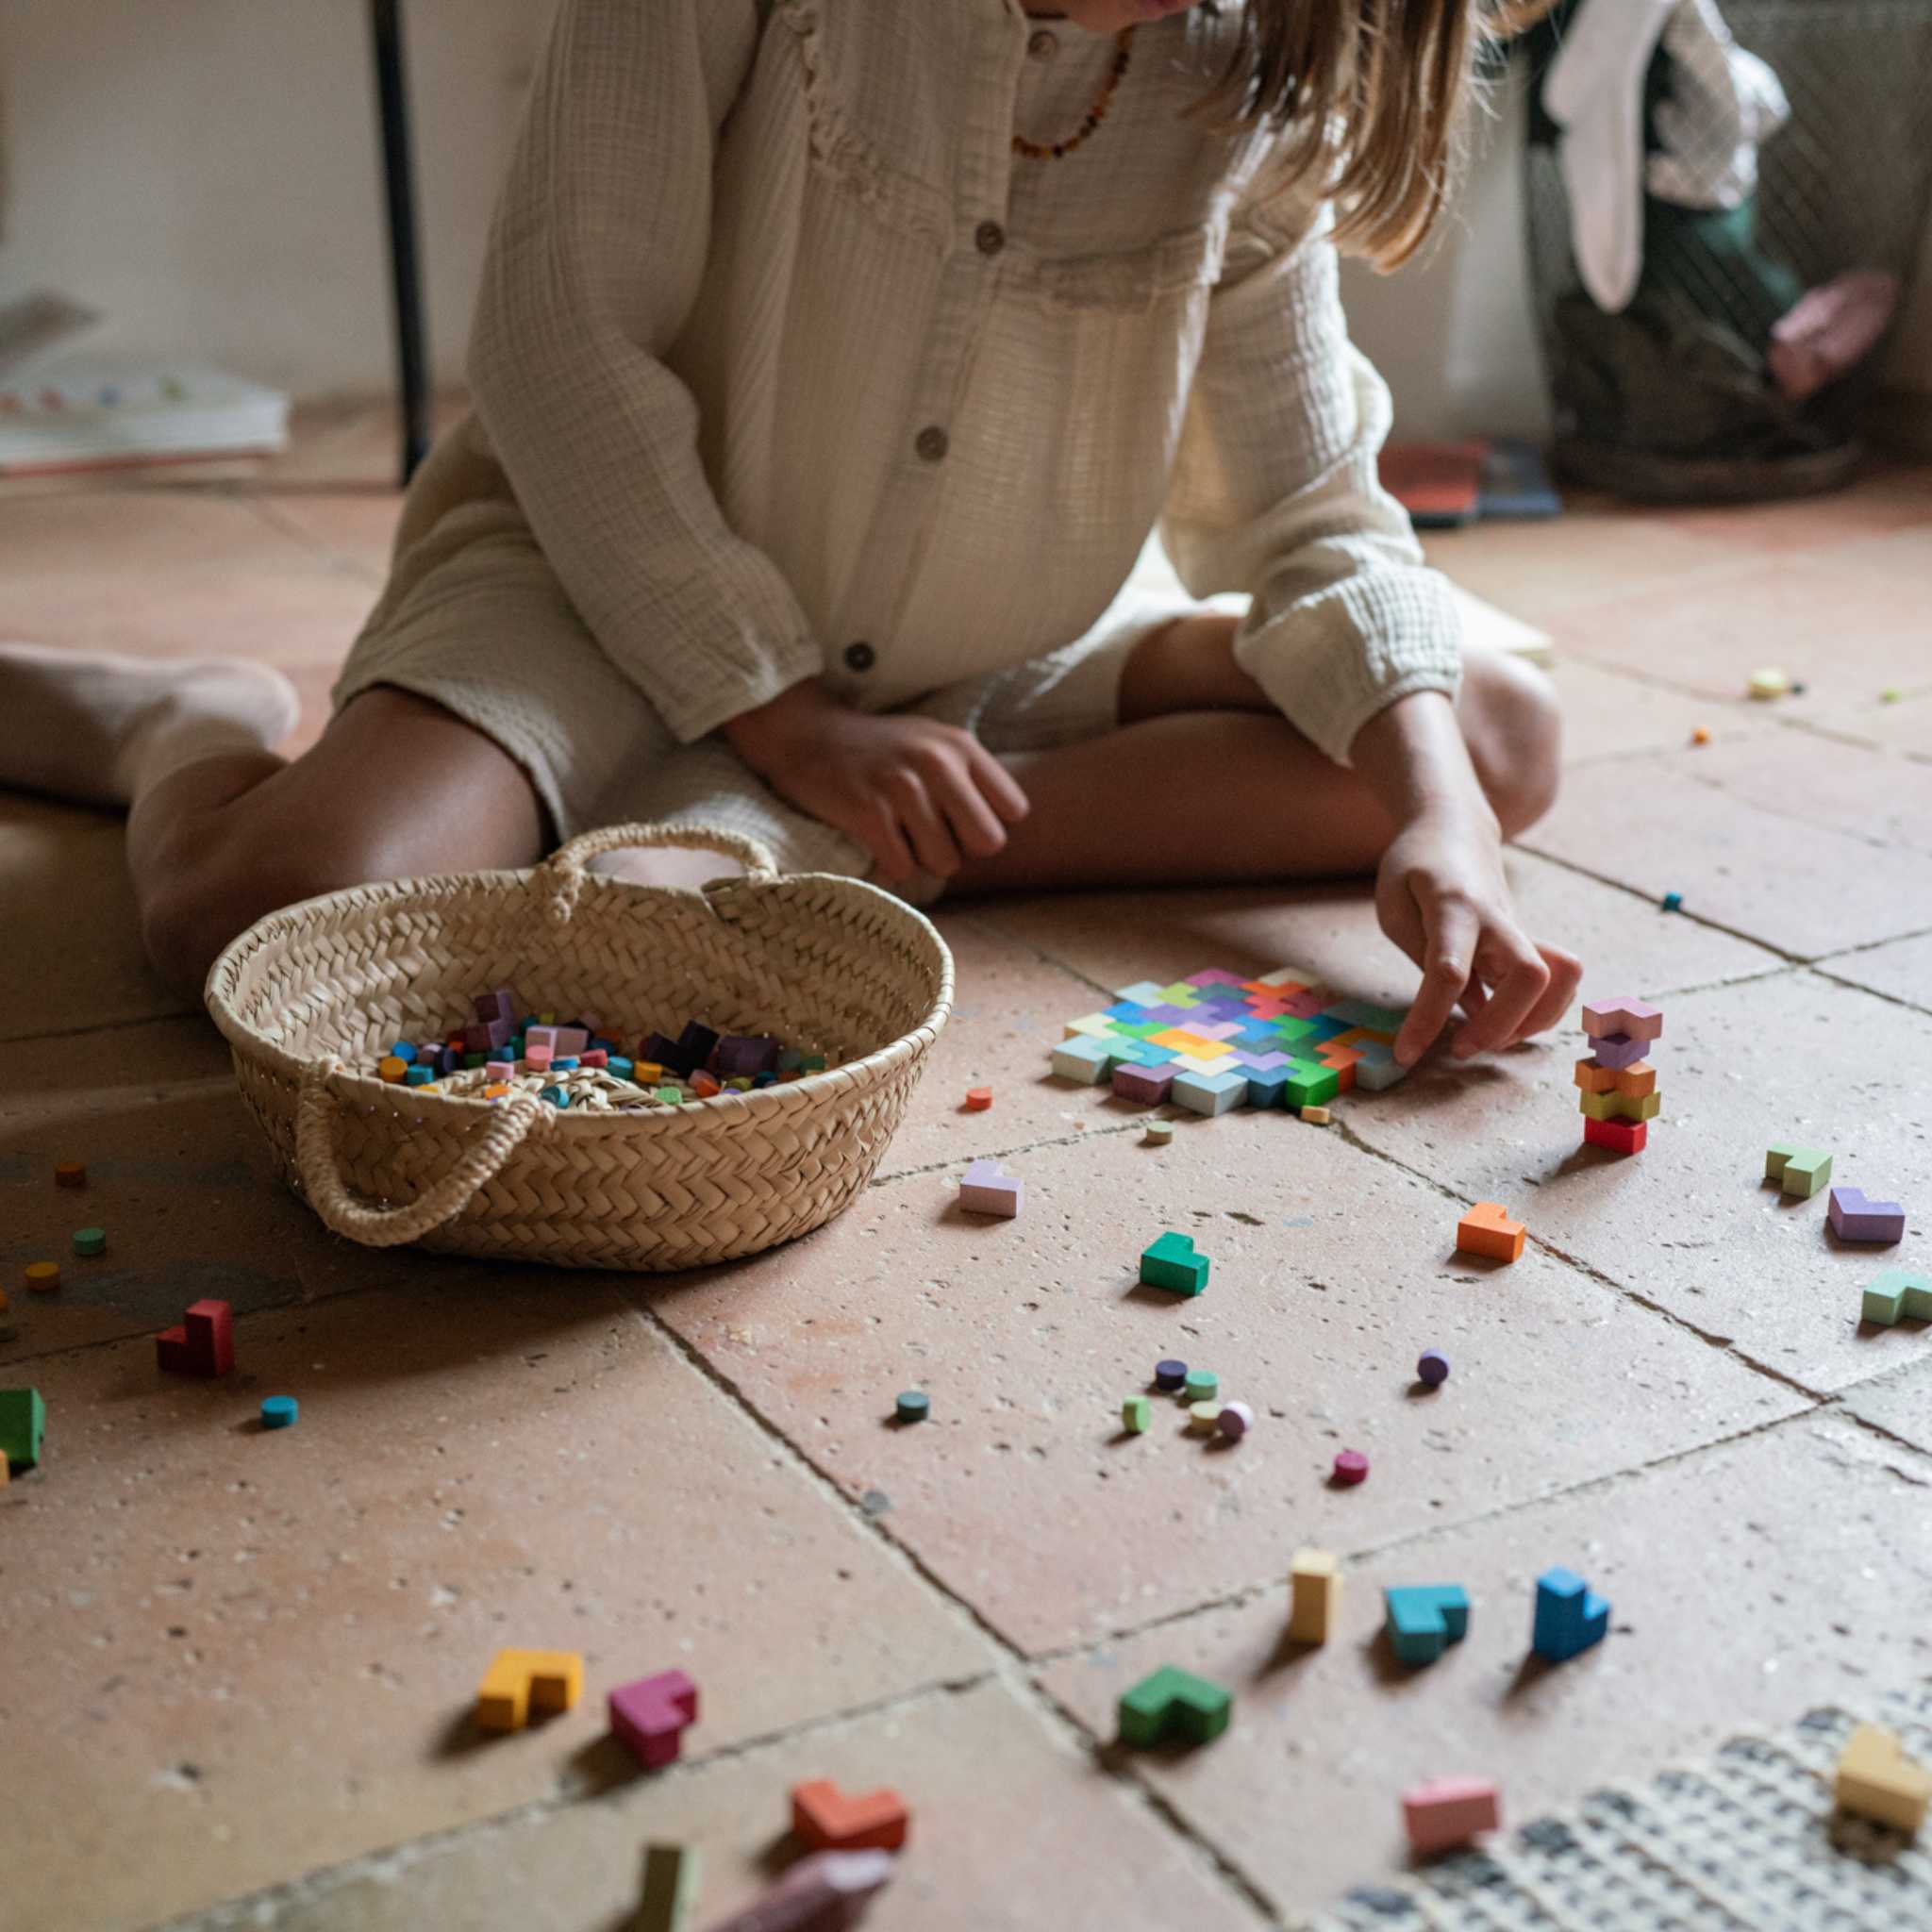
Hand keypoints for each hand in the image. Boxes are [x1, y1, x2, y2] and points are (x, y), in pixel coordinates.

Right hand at [724, 679, 1028, 884]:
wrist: (807, 734)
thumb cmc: (880, 750)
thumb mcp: (934, 743)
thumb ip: (972, 777)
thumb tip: (1004, 831)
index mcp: (961, 746)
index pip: (1013, 811)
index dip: (987, 824)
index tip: (959, 820)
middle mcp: (937, 762)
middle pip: (987, 843)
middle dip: (961, 849)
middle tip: (931, 835)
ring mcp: (901, 787)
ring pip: (944, 863)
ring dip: (922, 860)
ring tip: (900, 834)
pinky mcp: (867, 812)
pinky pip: (903, 868)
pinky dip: (891, 864)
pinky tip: (877, 840)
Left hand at [1376, 804, 1581, 1066]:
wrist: (1454, 828)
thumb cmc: (1415, 867)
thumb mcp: (1395, 903)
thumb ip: (1424, 955)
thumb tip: (1466, 1008)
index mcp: (1452, 907)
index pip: (1449, 971)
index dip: (1428, 1018)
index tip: (1407, 1054)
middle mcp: (1497, 919)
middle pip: (1530, 976)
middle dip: (1500, 1026)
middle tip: (1460, 1048)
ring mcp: (1519, 930)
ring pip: (1559, 978)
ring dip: (1532, 1023)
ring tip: (1489, 1040)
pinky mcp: (1528, 942)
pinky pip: (1558, 979)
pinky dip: (1543, 1012)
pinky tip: (1508, 1024)